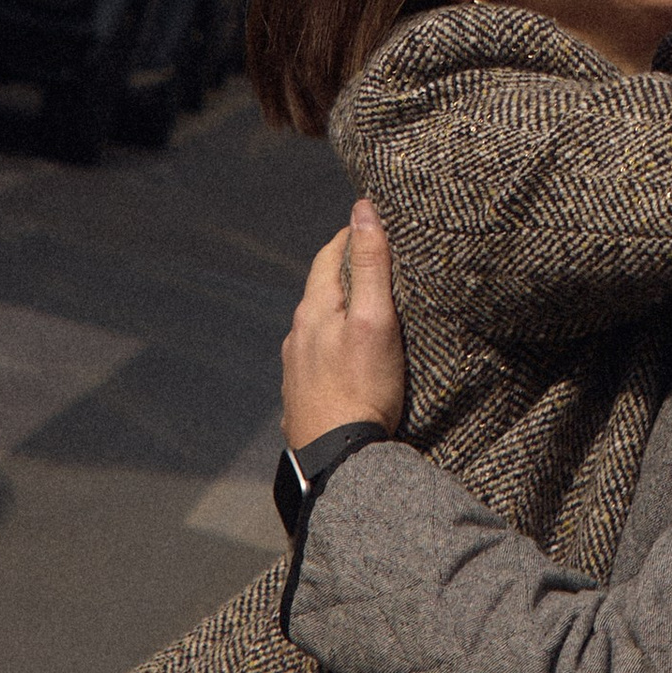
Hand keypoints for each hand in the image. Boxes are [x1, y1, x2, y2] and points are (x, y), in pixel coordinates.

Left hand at [281, 194, 406, 444]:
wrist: (339, 463)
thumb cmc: (364, 388)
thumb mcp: (377, 320)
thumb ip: (370, 264)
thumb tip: (362, 209)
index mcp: (313, 311)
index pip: (329, 255)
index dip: (352, 236)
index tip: (375, 226)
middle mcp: (296, 336)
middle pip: (320, 290)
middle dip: (346, 274)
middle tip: (377, 266)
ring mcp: (294, 369)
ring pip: (316, 327)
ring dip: (338, 313)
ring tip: (366, 315)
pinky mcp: (299, 398)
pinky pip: (315, 360)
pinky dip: (332, 348)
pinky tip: (346, 361)